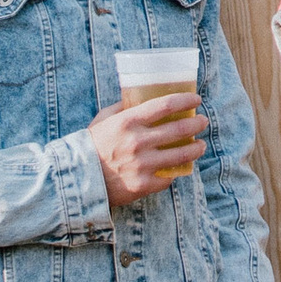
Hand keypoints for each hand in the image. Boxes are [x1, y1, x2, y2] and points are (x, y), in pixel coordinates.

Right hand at [89, 90, 206, 202]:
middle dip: (197, 123)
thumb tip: (142, 97)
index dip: (186, 100)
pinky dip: (176, 171)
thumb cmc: (91, 146)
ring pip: (181, 154)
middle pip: (179, 129)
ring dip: (196, 148)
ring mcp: (142, 164)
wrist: (77, 180)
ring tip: (200, 145)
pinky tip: (180, 166)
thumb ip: (122, 108)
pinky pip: (168, 176)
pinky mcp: (143, 185)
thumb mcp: (103, 120)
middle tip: (202, 121)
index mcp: (128, 121)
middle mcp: (137, 142)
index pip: (165, 105)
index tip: (196, 99)